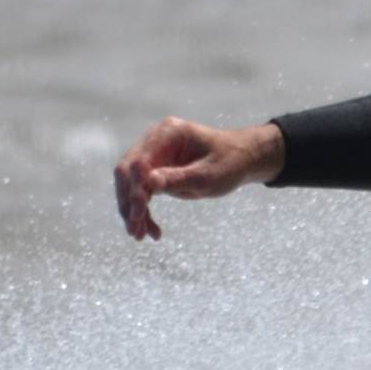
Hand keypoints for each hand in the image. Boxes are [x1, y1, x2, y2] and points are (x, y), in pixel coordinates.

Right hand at [113, 116, 283, 240]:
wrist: (242, 161)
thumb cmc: (230, 163)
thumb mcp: (208, 174)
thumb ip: (178, 178)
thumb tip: (148, 182)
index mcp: (168, 133)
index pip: (140, 160)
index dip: (135, 187)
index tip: (139, 212)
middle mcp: (155, 141)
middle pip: (128, 173)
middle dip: (129, 203)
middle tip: (135, 230)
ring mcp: (154, 155)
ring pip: (131, 185)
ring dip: (133, 211)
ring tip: (139, 235)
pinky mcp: (156, 170)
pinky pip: (141, 192)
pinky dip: (143, 211)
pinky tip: (151, 231)